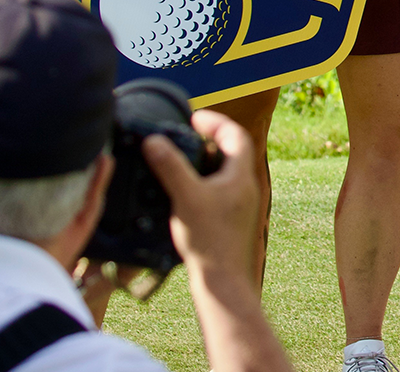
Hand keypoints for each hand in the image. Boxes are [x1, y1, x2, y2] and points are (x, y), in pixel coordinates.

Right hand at [144, 110, 258, 282]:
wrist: (222, 281)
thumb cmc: (209, 239)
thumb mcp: (186, 196)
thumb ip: (170, 166)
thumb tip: (154, 140)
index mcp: (240, 176)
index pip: (235, 135)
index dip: (215, 121)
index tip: (193, 118)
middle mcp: (244, 188)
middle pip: (229, 153)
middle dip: (205, 142)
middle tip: (182, 138)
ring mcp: (239, 206)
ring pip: (222, 174)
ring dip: (201, 164)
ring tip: (176, 163)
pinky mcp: (229, 221)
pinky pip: (216, 192)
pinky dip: (200, 185)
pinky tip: (179, 194)